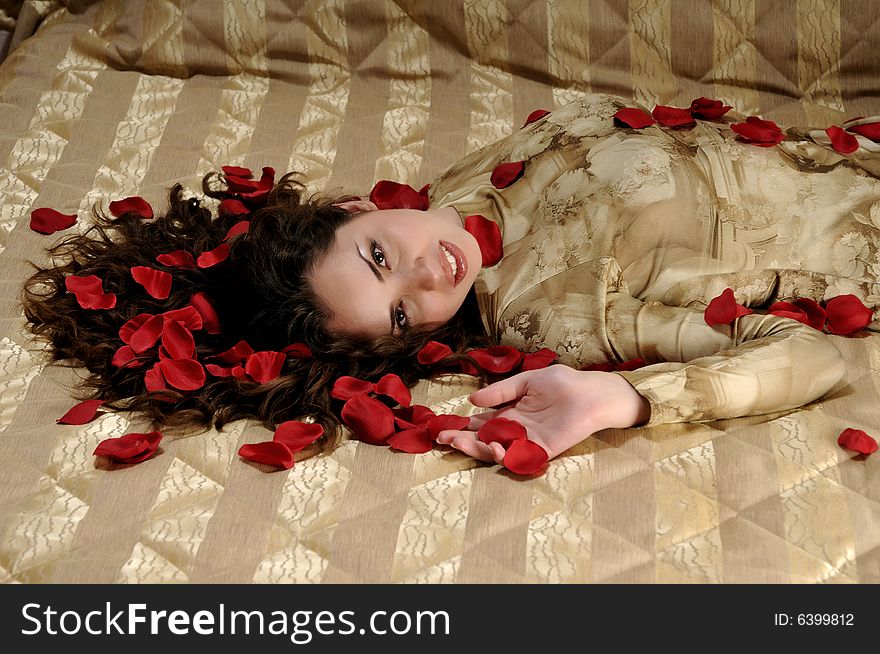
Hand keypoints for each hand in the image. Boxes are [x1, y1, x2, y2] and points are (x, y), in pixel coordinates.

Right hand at [436, 365, 650, 463]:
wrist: (592, 393)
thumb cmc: (563, 383)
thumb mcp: (526, 381)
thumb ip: (501, 392)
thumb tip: (472, 400)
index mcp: (510, 414)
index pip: (481, 424)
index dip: (462, 427)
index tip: (442, 428)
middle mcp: (515, 430)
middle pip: (483, 440)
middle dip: (462, 441)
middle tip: (443, 439)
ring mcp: (527, 441)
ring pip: (496, 451)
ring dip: (477, 449)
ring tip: (460, 443)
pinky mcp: (542, 450)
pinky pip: (519, 458)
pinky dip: (505, 456)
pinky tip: (494, 448)